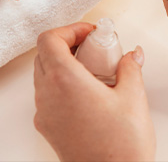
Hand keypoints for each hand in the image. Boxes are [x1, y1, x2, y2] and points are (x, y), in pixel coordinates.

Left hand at [34, 23, 154, 161]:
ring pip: (42, 72)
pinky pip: (45, 94)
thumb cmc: (121, 146)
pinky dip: (59, 84)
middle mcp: (47, 92)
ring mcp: (43, 109)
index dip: (68, 30)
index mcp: (64, 79)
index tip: (88, 34)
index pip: (49, 38)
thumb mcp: (132, 98)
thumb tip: (131, 55)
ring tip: (89, 71)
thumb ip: (129, 68)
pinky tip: (82, 94)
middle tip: (91, 49)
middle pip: (44, 53)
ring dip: (61, 64)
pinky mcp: (45, 124)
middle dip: (66, 44)